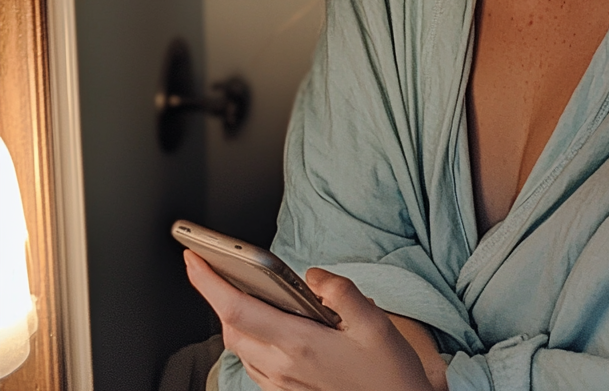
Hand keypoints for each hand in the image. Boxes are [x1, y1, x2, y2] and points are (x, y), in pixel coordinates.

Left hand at [184, 250, 435, 390]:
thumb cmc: (388, 371)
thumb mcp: (375, 322)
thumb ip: (341, 291)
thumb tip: (313, 274)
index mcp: (300, 345)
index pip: (238, 309)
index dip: (209, 282)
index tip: (194, 258)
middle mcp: (283, 367)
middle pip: (230, 328)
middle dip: (213, 294)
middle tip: (208, 264)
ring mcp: (282, 384)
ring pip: (239, 346)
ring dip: (229, 315)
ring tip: (232, 286)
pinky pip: (253, 363)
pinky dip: (247, 337)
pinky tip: (261, 322)